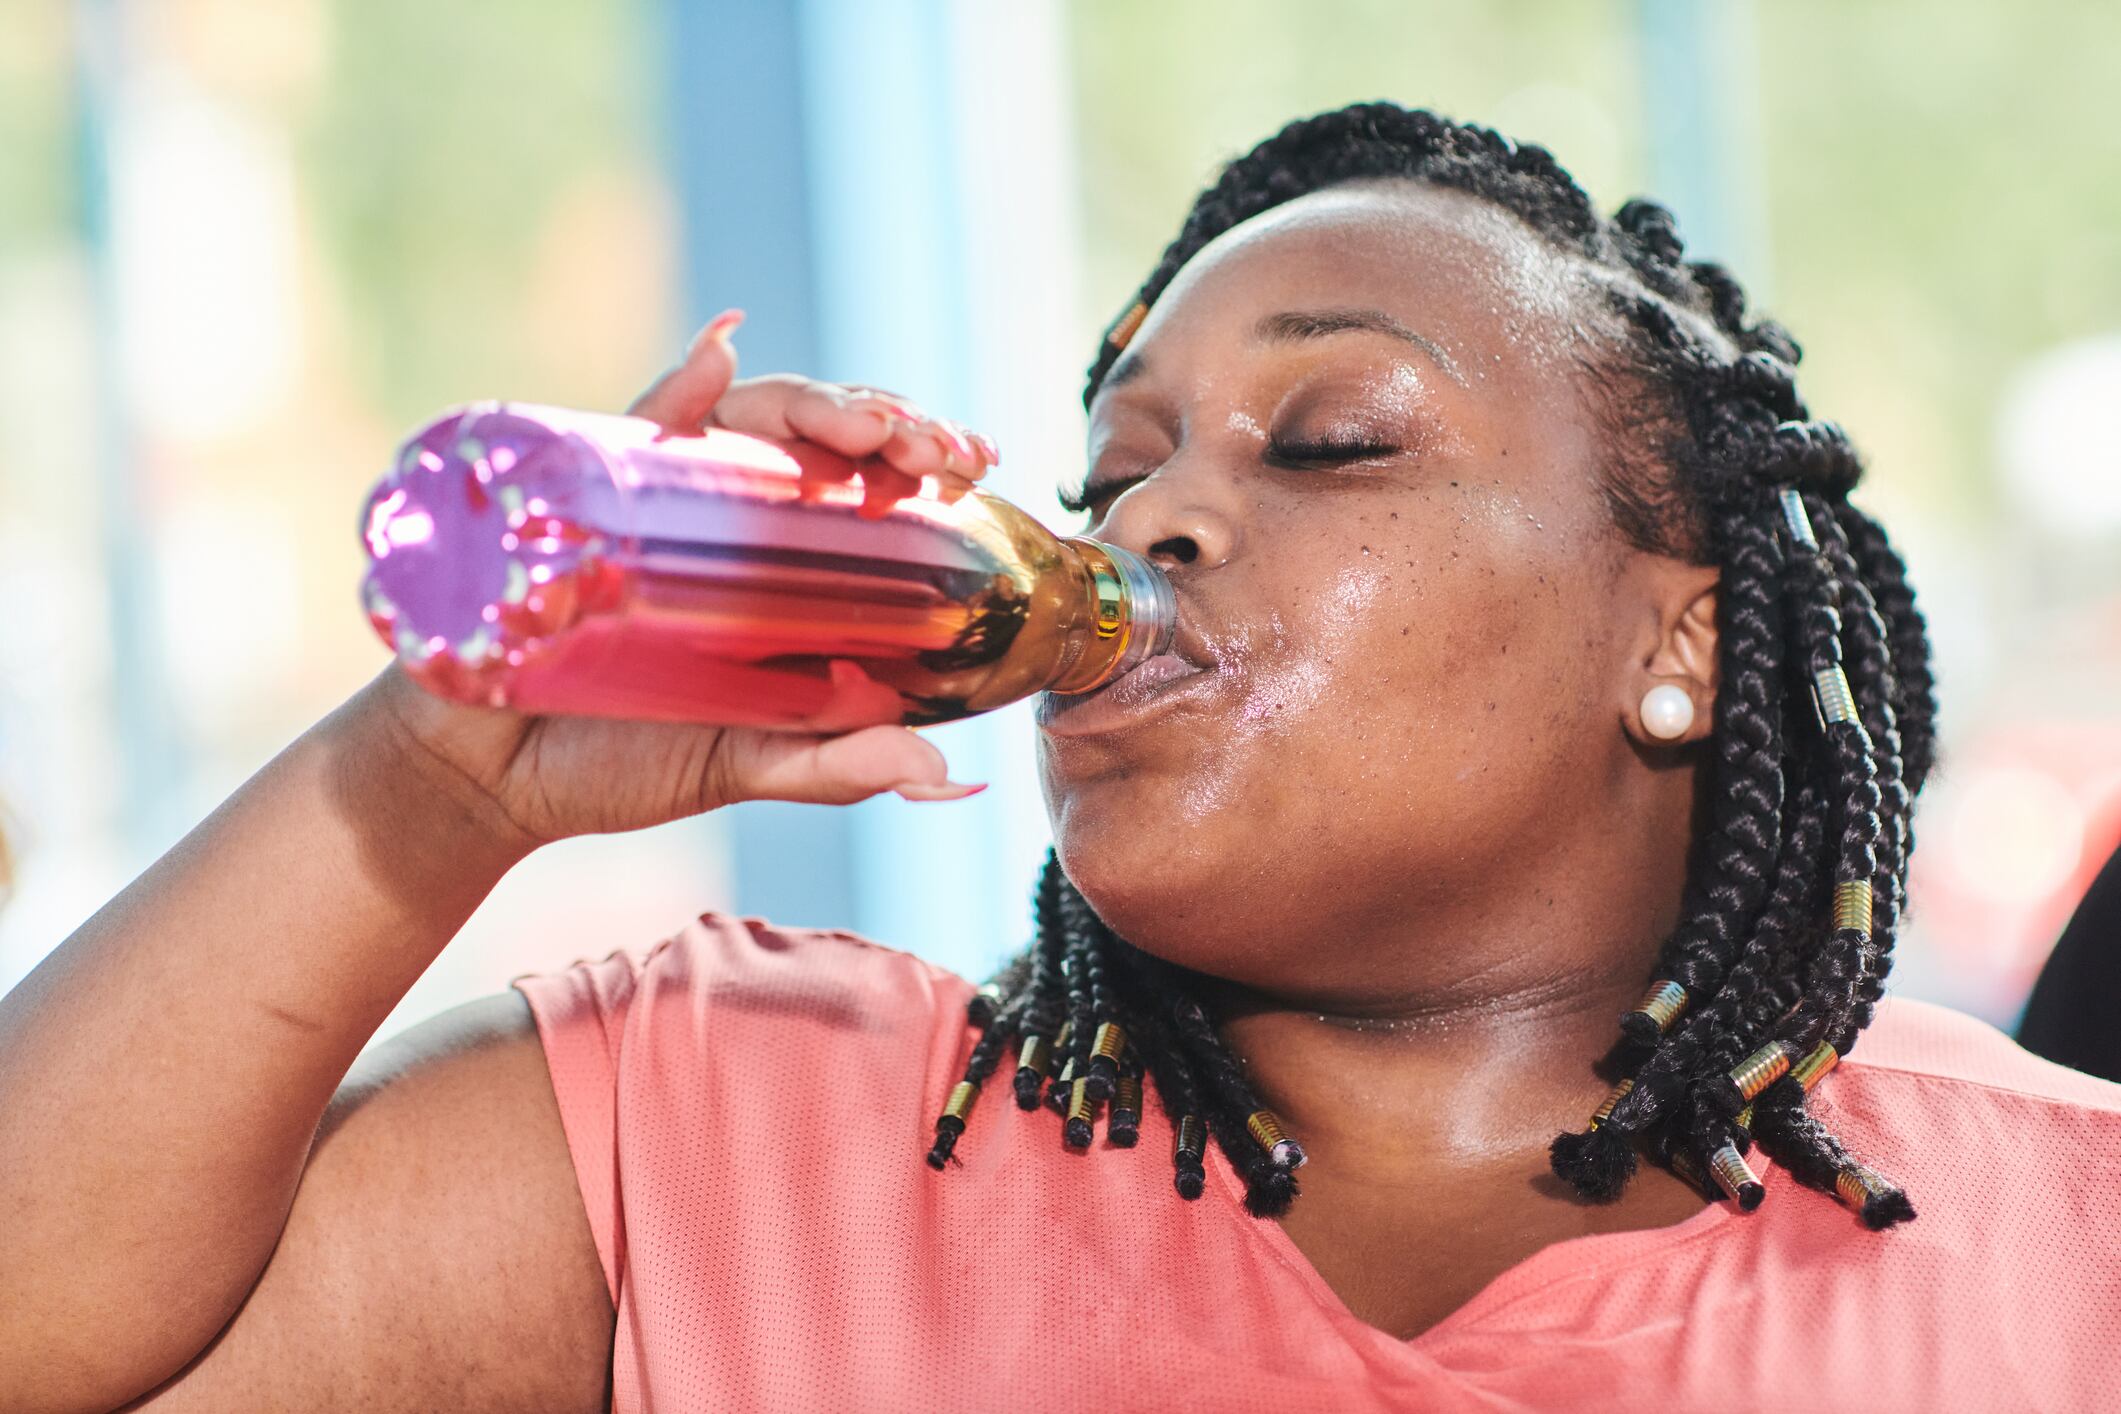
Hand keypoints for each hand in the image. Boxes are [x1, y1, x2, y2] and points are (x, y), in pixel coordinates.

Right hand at [361, 312, 991, 849]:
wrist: (479, 780)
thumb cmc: (614, 764)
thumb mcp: (743, 767)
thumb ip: (836, 767)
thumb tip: (948, 775)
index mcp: (776, 567)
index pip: (865, 486)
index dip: (923, 460)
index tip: (977, 463)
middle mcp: (723, 513)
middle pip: (818, 439)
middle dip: (885, 424)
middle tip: (934, 449)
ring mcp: (654, 492)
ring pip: (747, 417)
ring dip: (813, 403)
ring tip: (865, 421)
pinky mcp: (581, 488)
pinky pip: (630, 423)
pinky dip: (678, 385)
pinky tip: (719, 356)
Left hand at [630, 309, 998, 506]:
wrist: (625, 594)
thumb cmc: (623, 528)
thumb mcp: (635, 459)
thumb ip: (674, 400)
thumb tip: (722, 333)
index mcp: (736, 417)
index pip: (799, 402)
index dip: (842, 413)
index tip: (878, 433)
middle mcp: (787, 434)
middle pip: (859, 418)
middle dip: (907, 433)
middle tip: (944, 459)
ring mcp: (820, 468)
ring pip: (890, 443)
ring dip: (936, 447)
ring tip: (975, 462)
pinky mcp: (842, 505)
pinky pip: (899, 477)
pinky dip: (941, 470)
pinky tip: (980, 469)